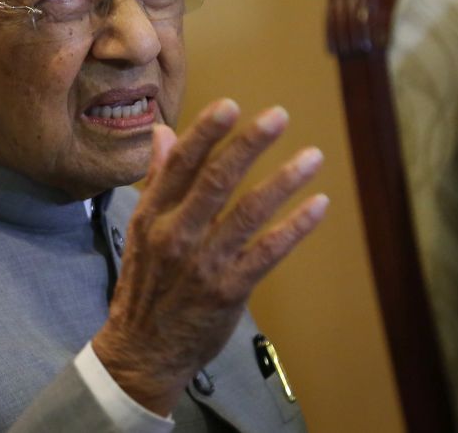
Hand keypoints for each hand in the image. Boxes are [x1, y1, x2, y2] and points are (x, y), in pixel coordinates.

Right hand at [91, 98, 327, 415]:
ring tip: (312, 156)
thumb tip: (163, 132)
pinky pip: (267, 252)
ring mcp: (203, 263)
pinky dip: (293, 228)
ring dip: (282, 181)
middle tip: (278, 117)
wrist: (142, 350)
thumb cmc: (144, 284)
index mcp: (153, 215)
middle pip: (215, 180)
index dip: (206, 132)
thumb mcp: (140, 229)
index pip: (180, 164)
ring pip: (247, 213)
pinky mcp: (228, 290)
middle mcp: (176, 234)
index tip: (230, 106)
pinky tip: (317, 206)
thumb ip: (157, 179)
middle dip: (248, 145)